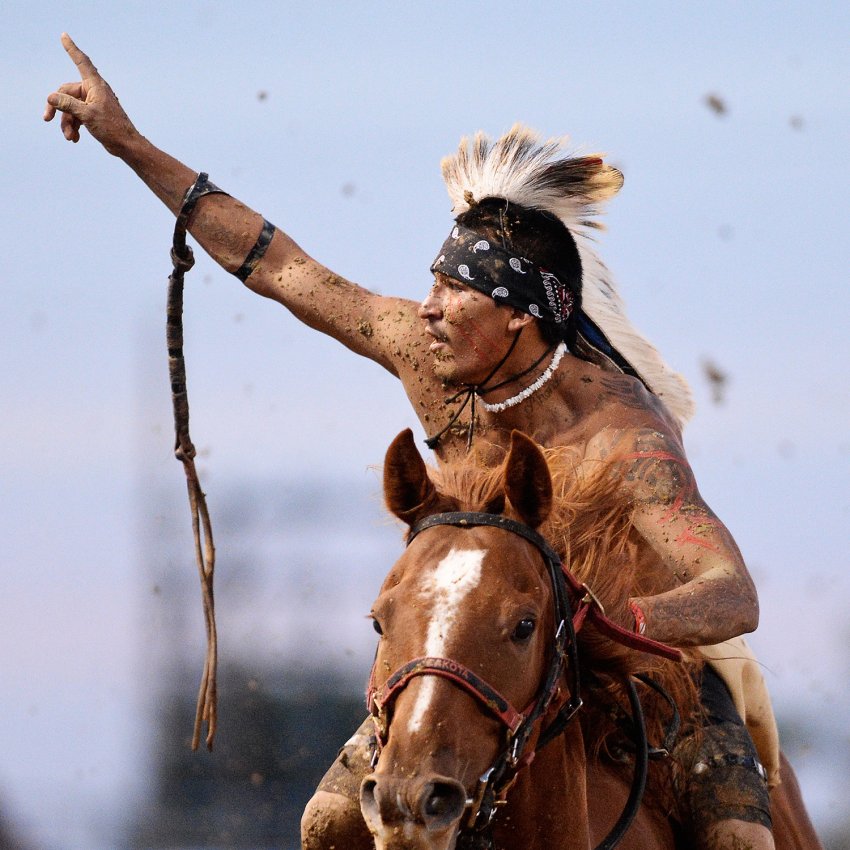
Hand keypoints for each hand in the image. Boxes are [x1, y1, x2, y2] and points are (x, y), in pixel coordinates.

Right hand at [43, 33, 137, 154]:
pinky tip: (74, 139)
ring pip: (70, 107)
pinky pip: (77, 116)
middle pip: (66, 93)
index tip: (64, 35)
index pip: (81, 62)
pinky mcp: (93, 115)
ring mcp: (93, 103)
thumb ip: (68, 104)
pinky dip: (74, 127)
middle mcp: (94, 91)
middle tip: (46, 119)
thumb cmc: (112, 128)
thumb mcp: (87, 115)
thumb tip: (51, 97)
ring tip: (69, 137)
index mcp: (95, 85)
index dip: (72, 49)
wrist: (127, 146)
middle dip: (57, 108)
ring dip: (67, 122)